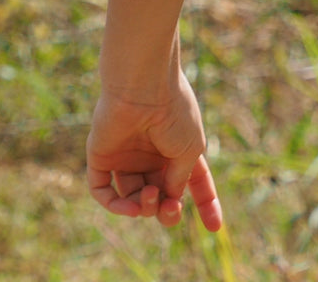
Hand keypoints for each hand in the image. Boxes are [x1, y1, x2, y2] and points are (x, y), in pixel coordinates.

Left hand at [86, 70, 222, 230]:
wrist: (144, 89)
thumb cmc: (174, 114)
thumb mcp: (190, 150)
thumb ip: (180, 180)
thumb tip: (169, 200)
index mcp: (179, 148)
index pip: (193, 182)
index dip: (205, 203)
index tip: (215, 228)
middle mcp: (153, 155)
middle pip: (161, 195)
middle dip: (168, 211)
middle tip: (171, 210)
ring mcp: (127, 157)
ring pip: (135, 197)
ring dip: (145, 206)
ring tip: (151, 195)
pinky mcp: (102, 159)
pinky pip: (105, 192)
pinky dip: (117, 206)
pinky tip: (133, 206)